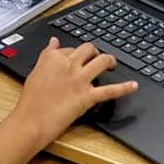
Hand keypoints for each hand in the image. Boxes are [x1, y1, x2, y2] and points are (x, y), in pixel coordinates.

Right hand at [13, 38, 136, 146]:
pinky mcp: (87, 96)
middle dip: (94, 51)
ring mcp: (79, 80)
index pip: (69, 48)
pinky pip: (109, 90)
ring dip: (110, 60)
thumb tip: (53, 42)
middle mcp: (68, 65)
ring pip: (101, 61)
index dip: (73, 53)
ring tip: (112, 63)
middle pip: (88, 49)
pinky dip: (124, 88)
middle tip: (96, 56)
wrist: (31, 121)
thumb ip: (47, 55)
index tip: (74, 58)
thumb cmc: (30, 100)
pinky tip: (133, 85)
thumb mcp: (35, 72)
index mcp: (53, 57)